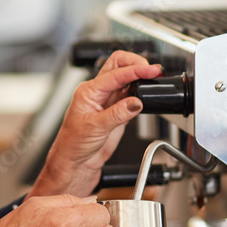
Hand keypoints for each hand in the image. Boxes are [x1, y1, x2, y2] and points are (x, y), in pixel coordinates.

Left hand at [32, 51, 160, 197]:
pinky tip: (146, 96)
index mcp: (88, 91)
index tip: (150, 70)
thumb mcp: (95, 128)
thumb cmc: (73, 145)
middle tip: (152, 70)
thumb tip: (136, 102)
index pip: (115, 74)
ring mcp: (108, 101)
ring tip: (152, 80)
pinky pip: (131, 96)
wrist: (74, 163)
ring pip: (126, 79)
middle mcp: (98, 93)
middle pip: (118, 65)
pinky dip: (140, 93)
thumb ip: (117, 114)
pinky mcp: (117, 112)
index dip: (135, 70)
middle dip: (135, 63)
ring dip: (139, 77)